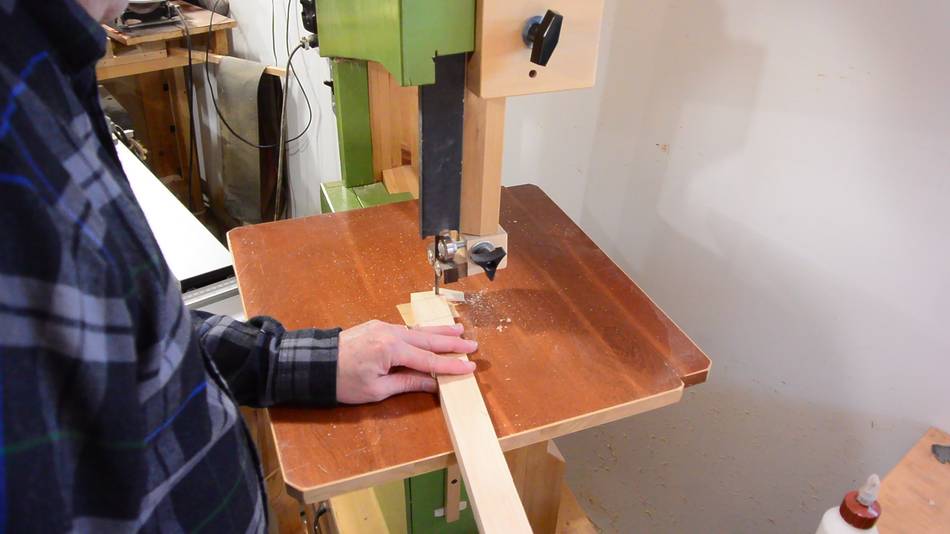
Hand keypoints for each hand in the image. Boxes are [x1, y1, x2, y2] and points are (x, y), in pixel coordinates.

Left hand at [336, 320, 477, 403]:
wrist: (314, 364)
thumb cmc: (342, 381)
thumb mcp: (377, 390)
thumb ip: (408, 382)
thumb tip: (432, 383)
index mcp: (392, 350)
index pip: (429, 360)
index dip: (450, 366)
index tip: (470, 367)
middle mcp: (391, 333)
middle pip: (428, 340)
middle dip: (452, 344)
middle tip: (472, 344)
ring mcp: (383, 327)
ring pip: (418, 331)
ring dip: (439, 333)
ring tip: (458, 331)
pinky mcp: (376, 326)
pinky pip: (406, 329)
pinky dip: (422, 332)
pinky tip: (431, 333)